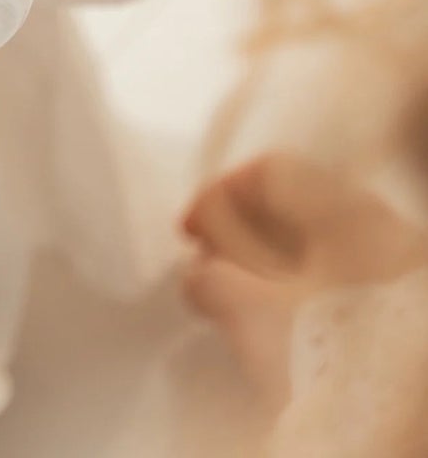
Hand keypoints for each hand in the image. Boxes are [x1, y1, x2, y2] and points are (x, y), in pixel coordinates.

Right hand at [180, 151, 427, 406]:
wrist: (405, 420)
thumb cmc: (334, 353)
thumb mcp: (255, 318)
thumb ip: (213, 285)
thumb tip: (197, 276)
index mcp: (348, 210)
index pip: (270, 173)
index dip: (217, 197)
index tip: (189, 233)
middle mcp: (379, 227)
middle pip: (296, 208)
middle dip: (242, 233)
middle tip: (209, 265)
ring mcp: (397, 268)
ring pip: (320, 245)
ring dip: (269, 263)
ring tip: (238, 300)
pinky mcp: (402, 308)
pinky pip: (342, 277)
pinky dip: (301, 287)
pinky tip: (281, 322)